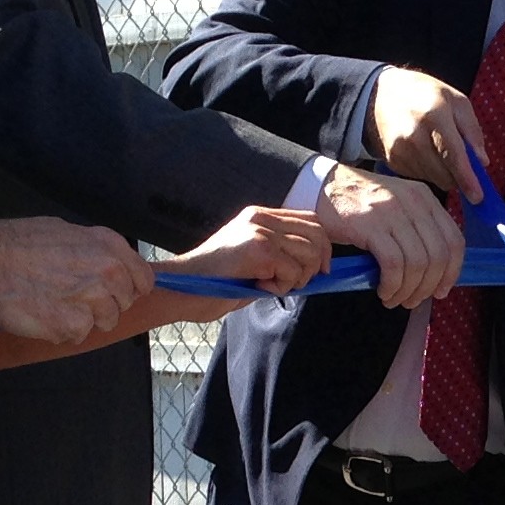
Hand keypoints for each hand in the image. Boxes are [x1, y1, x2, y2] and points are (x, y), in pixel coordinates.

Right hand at [0, 215, 152, 347]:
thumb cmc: (19, 244)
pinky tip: (43, 314)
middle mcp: (109, 271)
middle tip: (71, 295)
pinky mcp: (76, 325)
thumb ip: (95, 251)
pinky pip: (78, 336)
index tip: (114, 293)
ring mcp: (94, 300)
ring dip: (82, 318)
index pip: (143, 279)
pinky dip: (61, 330)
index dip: (129, 289)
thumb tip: (109, 265)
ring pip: (103, 322)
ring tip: (53, 302)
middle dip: (102, 304)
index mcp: (109, 245)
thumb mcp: (66, 232)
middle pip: (123, 304)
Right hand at [153, 204, 331, 317]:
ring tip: (269, 286)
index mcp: (259, 215)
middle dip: (316, 265)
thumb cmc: (213, 282)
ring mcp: (260, 232)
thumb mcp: (252, 261)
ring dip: (296, 279)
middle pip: (317, 234)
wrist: (181, 288)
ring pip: (309, 254)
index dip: (323, 246)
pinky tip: (259, 288)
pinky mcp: (259, 250)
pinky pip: (293, 272)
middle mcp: (261, 218)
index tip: (321, 270)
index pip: (310, 220)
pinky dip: (282, 288)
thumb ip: (279, 255)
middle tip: (296, 283)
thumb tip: (314, 267)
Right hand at [317, 160, 462, 311]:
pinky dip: (392, 285)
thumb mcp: (398, 205)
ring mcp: (392, 213)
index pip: (455, 241)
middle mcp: (414, 202)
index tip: (440, 291)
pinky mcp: (371, 225)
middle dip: (427, 287)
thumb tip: (435, 272)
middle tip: (411, 300)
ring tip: (393, 299)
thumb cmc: (360, 204)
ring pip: (417, 264)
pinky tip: (383, 290)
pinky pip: (394, 265)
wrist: (322, 186)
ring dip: (408, 291)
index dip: (452, 272)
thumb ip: (419, 229)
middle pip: (438, 257)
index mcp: (425, 198)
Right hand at [370, 67, 488, 200]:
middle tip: (462, 164)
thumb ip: (472, 131)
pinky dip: (429, 170)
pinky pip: (420, 177)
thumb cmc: (428, 96)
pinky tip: (424, 151)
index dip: (466, 178)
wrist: (385, 94)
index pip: (453, 155)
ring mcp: (400, 150)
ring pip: (433, 179)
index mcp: (434, 115)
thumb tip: (481, 162)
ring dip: (443, 172)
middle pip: (444, 174)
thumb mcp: (458, 102)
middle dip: (458, 176)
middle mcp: (414, 135)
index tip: (477, 197)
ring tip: (438, 148)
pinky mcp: (393, 160)